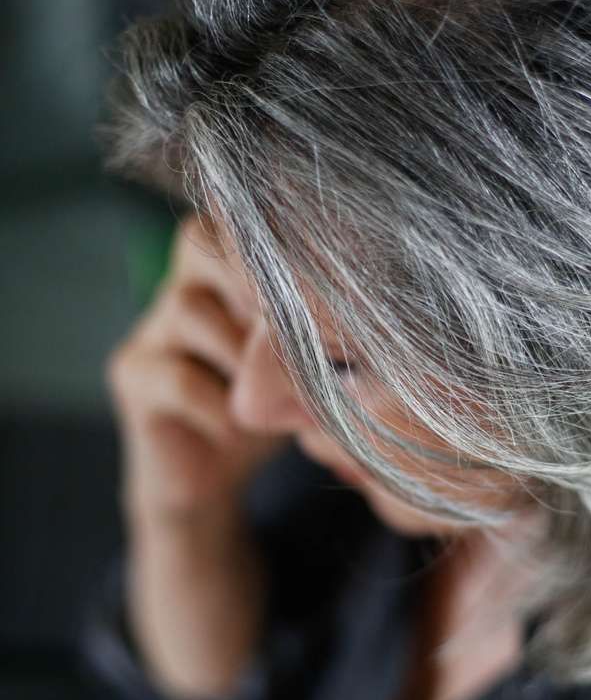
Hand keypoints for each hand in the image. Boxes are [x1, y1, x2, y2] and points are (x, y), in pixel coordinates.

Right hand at [106, 211, 287, 527]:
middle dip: (254, 280)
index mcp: (224, 271)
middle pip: (200, 242)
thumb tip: (351, 304)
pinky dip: (221, 405)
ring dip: (243, 355)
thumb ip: (317, 325)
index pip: (237, 221)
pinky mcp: (130, 374)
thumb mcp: (304, 359)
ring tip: (278, 397)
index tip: (318, 281)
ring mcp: (150, 328)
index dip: (274, 242)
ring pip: (189, 309)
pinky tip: (240, 428)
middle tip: (294, 327)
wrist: (215, 478)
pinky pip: (178, 376)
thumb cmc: (269, 408)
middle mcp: (179, 286)